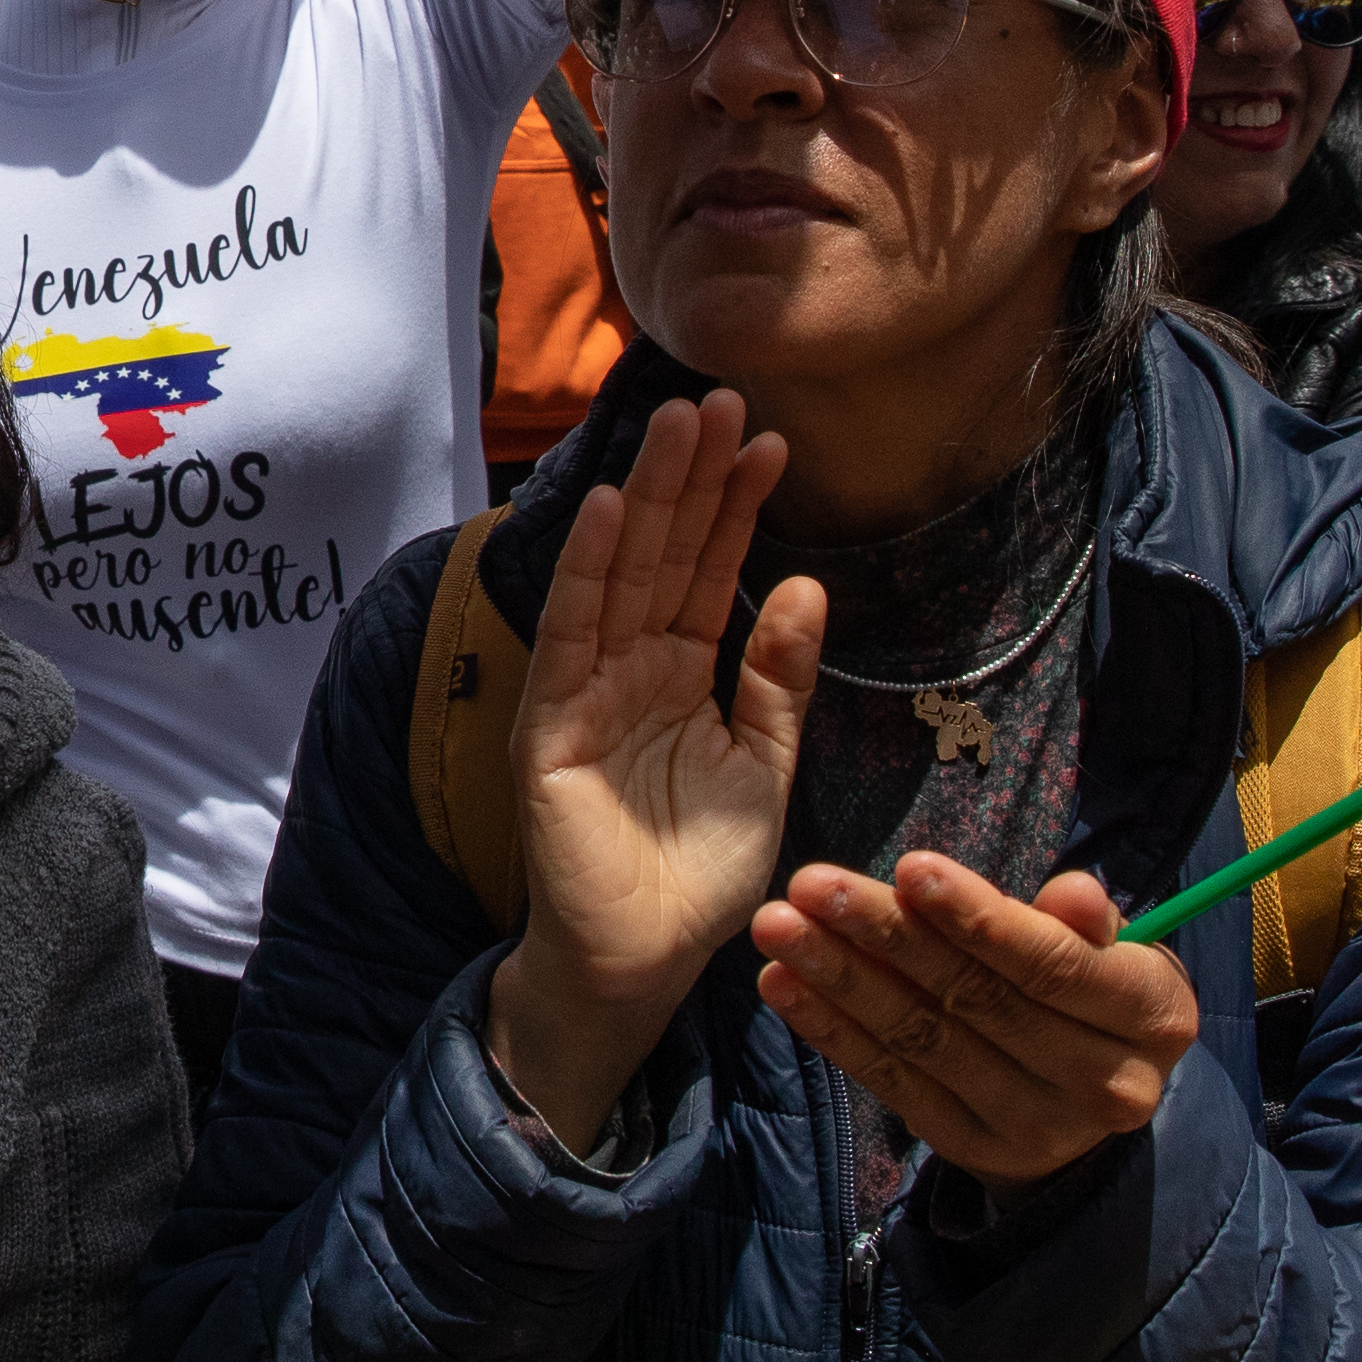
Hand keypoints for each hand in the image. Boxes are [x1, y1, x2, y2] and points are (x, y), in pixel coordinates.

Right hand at [489, 391, 818, 1148]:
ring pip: (622, 575)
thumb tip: (809, 585)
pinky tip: (610, 510)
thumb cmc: (700, 875)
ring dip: (646, 497)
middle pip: (664, 554)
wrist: (643, 963)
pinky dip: (589, 571)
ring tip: (677, 423)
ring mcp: (586, 690)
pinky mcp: (552, 725)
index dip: (736, 508)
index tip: (772, 440)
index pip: (709, 572)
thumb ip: (779, 681)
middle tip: (721, 398)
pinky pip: (572, 635)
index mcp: (682, 674)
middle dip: (691, 478)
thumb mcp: (764, 767)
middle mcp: (630, 668)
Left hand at [751, 848, 1201, 1190]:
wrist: (1092, 1099)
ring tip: (779, 926)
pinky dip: (833, 1031)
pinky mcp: (975, 1148)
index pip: (1054, 966)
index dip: (980, 918)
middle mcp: (1104, 1084)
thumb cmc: (1095, 990)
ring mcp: (1036, 1127)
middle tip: (813, 884)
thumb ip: (1087, 922)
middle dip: (887, 936)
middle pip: (978, 1000)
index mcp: (1152, 1019)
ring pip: (925, 1040)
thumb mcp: (1115, 949)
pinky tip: (784, 984)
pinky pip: (893, 1080)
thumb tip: (1072, 892)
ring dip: (841, 979)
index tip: (910, 867)